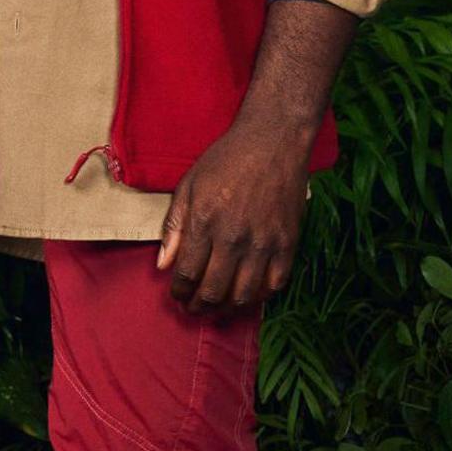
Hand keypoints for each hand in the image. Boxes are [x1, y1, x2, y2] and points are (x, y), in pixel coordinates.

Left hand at [156, 121, 308, 310]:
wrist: (273, 142)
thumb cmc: (226, 161)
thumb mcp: (189, 186)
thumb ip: (174, 227)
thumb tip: (162, 265)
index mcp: (205, 223)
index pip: (187, 275)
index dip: (179, 293)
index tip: (177, 296)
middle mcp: (234, 238)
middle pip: (214, 292)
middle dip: (199, 307)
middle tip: (193, 308)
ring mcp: (264, 242)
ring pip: (245, 295)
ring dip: (227, 308)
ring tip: (218, 307)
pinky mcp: (289, 242)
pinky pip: (276, 284)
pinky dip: (260, 296)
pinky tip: (249, 294)